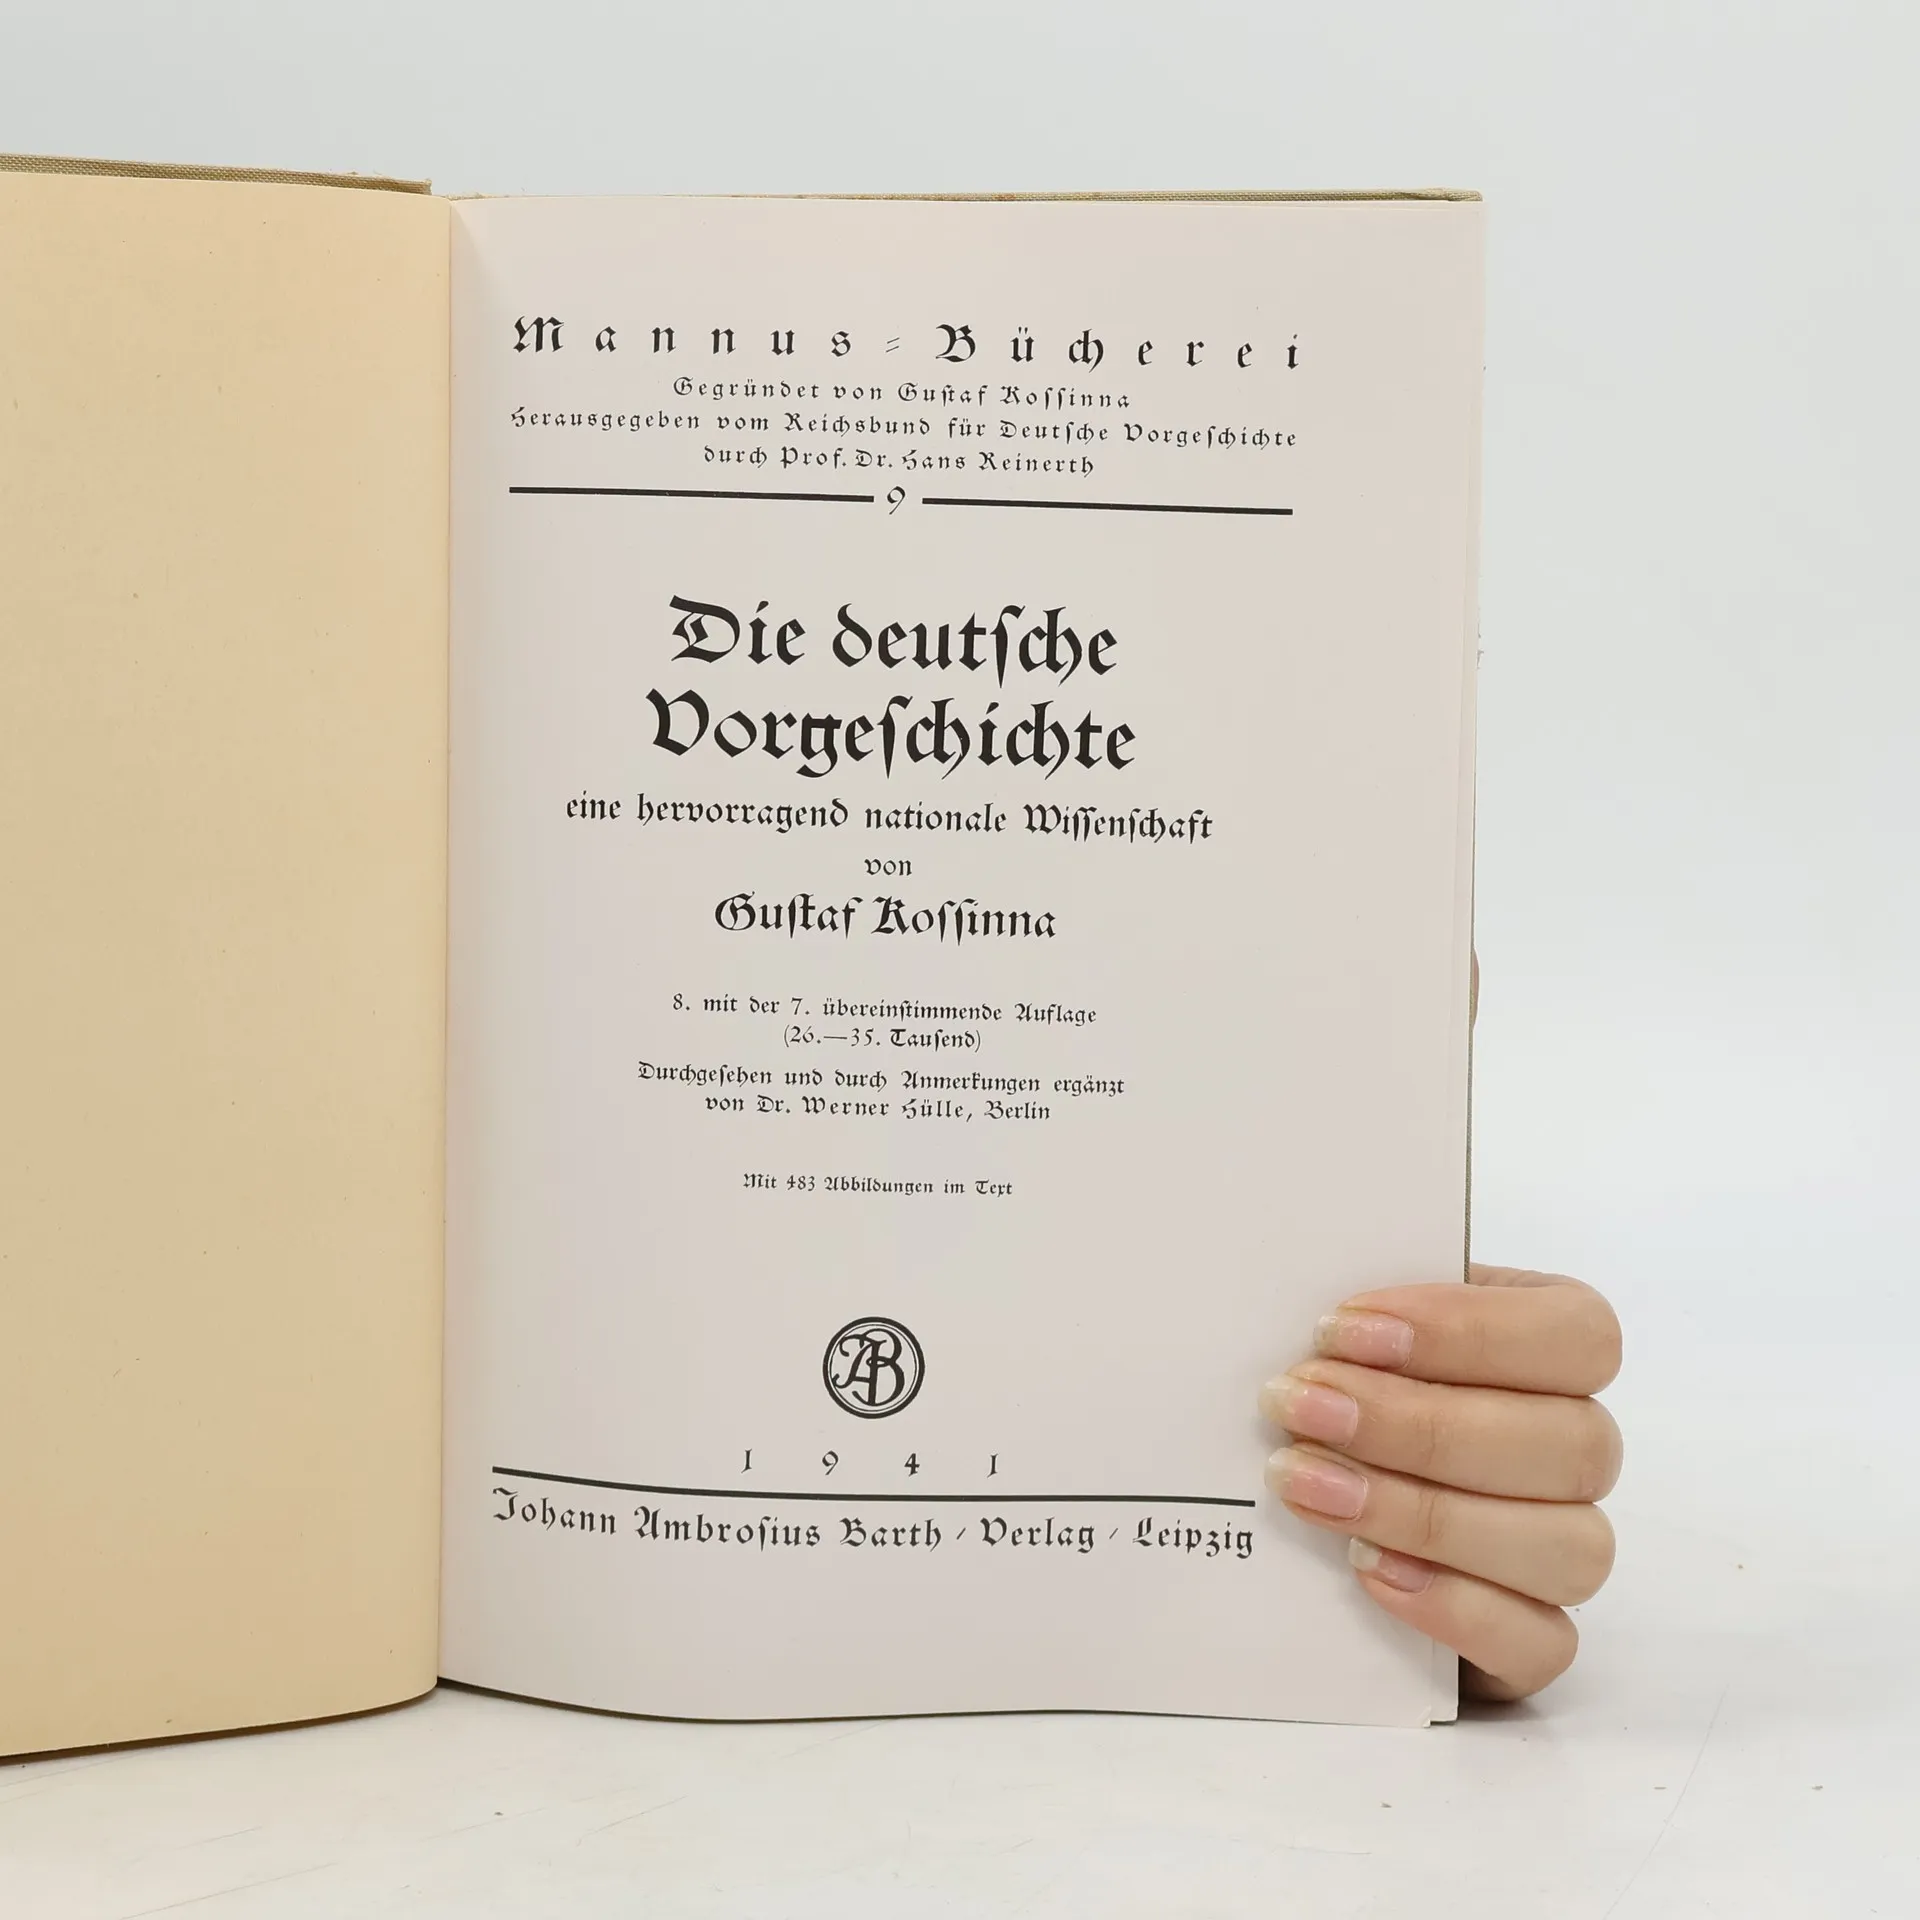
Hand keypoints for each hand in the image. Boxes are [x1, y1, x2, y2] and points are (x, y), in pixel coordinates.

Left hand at [1259, 1265, 1621, 1700]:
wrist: (1311, 1497)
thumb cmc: (1343, 1380)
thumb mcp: (1352, 1332)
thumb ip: (1358, 1318)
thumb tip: (1308, 1318)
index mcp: (1554, 1348)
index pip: (1578, 1333)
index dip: (1470, 1331)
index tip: (1342, 1330)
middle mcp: (1579, 1448)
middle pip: (1571, 1442)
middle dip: (1421, 1425)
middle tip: (1304, 1408)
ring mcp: (1568, 1548)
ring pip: (1567, 1545)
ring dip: (1426, 1515)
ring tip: (1310, 1487)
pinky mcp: (1536, 1636)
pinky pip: (1542, 1642)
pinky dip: (1455, 1607)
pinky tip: (1368, 1570)